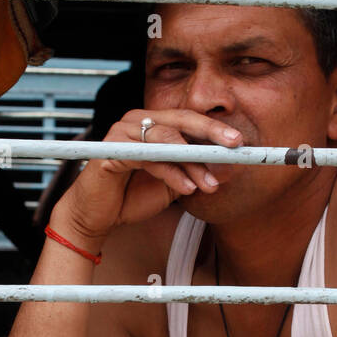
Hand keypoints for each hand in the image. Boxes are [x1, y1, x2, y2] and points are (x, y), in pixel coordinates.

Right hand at [53, 109, 242, 244]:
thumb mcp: (173, 184)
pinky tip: (187, 188)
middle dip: (210, 132)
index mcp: (153, 123)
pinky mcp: (112, 150)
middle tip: (234, 146)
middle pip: (181, 119)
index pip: (189, 119)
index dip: (215, 128)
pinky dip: (171, 173)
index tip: (239, 141)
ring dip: (193, 163)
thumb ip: (194, 173)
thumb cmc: (131, 196)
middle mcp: (138, 120)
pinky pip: (149, 158)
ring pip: (167, 139)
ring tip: (210, 184)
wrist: (97, 217)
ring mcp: (123, 132)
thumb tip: (228, 169)